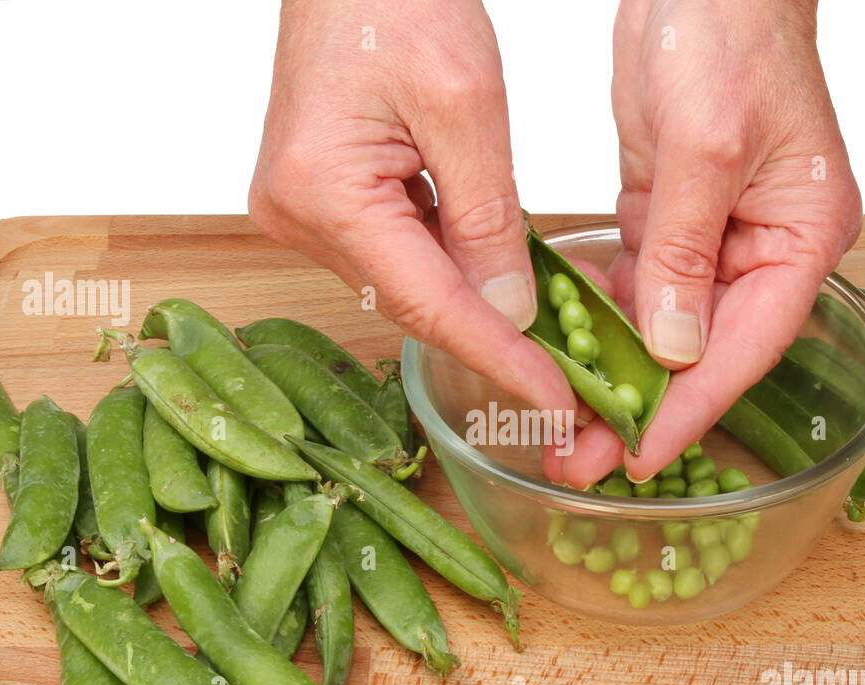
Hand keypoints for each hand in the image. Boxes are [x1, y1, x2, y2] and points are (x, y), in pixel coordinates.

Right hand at [249, 0, 575, 420]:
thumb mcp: (467, 103)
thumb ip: (490, 217)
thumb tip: (512, 310)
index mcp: (324, 192)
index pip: (429, 304)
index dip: (499, 358)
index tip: (555, 401)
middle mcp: (298, 216)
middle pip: (415, 302)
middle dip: (495, 336)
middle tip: (566, 374)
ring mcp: (303, 211)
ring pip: (410, 283)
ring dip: (478, 300)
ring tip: (548, 322)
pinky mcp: (322, 200)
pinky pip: (398, 253)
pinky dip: (454, 264)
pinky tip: (497, 267)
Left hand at [546, 0, 861, 486]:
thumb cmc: (728, 32)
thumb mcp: (704, 144)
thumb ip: (685, 251)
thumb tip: (672, 348)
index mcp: (802, 237)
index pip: (747, 346)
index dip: (693, 409)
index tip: (640, 457)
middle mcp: (764, 248)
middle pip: (705, 351)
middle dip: (644, 409)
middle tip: (581, 462)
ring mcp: (717, 236)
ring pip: (666, 330)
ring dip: (619, 379)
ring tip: (566, 432)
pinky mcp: (672, 218)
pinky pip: (639, 288)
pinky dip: (605, 324)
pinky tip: (569, 363)